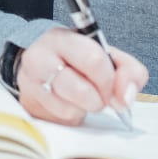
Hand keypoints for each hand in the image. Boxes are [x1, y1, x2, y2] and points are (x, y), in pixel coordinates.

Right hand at [15, 27, 147, 125]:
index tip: (114, 88)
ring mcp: (30, 82)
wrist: (40, 69)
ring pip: (70, 109)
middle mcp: (40, 57)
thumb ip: (128, 70)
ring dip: (85, 109)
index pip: (94, 60)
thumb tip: (126, 96)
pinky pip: (60, 120)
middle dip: (99, 99)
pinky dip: (71, 116)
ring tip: (82, 98)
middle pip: (82, 90)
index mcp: (62, 38)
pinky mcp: (29, 105)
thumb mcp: (105, 55)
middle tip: (99, 95)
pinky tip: (68, 104)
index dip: (110, 80)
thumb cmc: (76, 61)